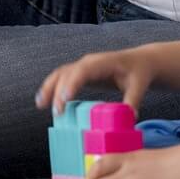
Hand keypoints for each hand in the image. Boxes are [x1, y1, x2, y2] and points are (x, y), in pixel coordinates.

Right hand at [37, 48, 156, 113]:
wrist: (139, 62)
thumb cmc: (138, 72)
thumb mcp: (139, 86)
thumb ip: (132, 100)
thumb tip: (128, 117)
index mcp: (102, 62)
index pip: (83, 71)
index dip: (72, 84)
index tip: (64, 99)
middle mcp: (88, 62)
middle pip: (67, 73)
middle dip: (58, 91)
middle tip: (56, 112)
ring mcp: (82, 66)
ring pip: (60, 74)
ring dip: (49, 88)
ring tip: (40, 104)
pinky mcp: (79, 73)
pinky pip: (61, 78)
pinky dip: (51, 88)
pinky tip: (43, 101)